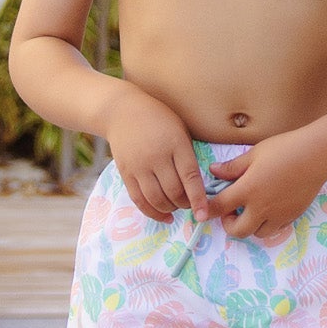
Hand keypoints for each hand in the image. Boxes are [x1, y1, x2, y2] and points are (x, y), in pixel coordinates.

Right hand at [106, 85, 209, 224]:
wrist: (121, 111)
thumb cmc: (158, 118)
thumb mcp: (180, 129)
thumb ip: (188, 155)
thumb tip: (198, 185)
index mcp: (175, 143)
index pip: (190, 177)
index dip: (198, 198)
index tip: (204, 213)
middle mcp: (157, 156)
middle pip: (174, 192)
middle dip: (185, 204)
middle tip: (191, 205)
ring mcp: (139, 166)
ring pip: (157, 199)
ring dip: (170, 209)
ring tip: (177, 207)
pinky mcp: (126, 174)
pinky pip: (139, 200)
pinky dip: (152, 213)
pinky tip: (164, 216)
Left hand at [204, 133, 326, 245]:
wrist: (316, 156)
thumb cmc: (284, 149)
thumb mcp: (254, 153)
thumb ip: (233, 167)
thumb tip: (214, 171)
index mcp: (247, 190)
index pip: (219, 206)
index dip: (208, 210)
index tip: (204, 210)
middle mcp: (260, 207)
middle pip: (237, 230)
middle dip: (229, 224)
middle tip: (230, 211)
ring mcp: (277, 214)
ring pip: (257, 233)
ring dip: (249, 225)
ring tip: (252, 210)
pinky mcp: (292, 216)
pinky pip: (275, 229)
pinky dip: (267, 223)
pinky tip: (270, 209)